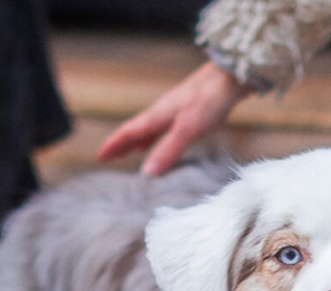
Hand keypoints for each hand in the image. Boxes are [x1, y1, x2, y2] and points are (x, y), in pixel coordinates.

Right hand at [97, 62, 252, 175]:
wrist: (230, 78)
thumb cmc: (209, 100)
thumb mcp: (187, 130)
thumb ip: (167, 150)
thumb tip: (146, 172)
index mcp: (157, 115)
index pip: (129, 132)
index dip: (114, 145)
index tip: (100, 157)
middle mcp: (162, 111)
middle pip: (136, 129)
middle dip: (122, 144)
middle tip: (110, 157)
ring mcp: (176, 109)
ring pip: (151, 127)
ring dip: (139, 140)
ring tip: (133, 152)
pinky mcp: (190, 109)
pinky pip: (166, 126)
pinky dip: (158, 136)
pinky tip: (164, 139)